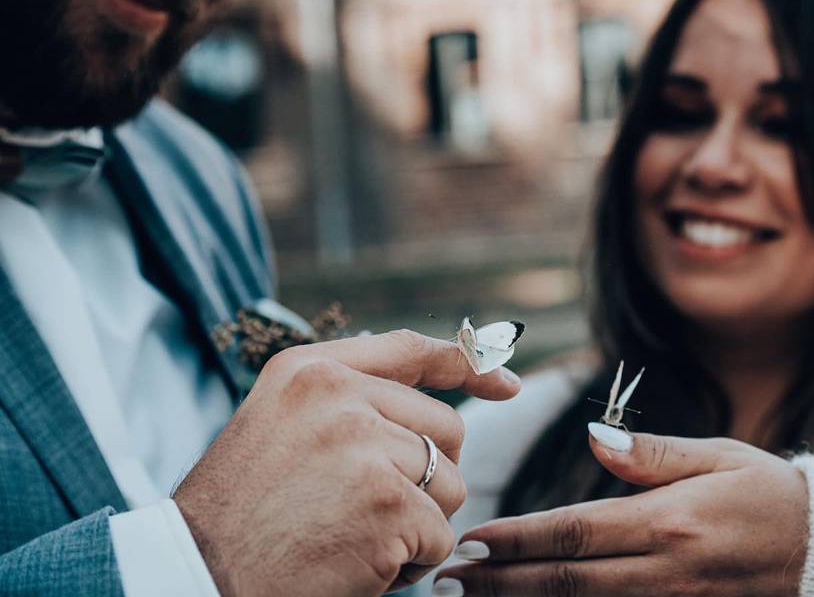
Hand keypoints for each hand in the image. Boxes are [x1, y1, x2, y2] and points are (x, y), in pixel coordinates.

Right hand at [173, 329, 519, 596]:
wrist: (196, 576)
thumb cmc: (242, 512)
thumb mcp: (280, 424)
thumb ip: (348, 401)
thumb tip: (432, 403)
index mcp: (311, 369)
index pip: (411, 349)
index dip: (468, 365)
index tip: (507, 384)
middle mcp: (339, 394)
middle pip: (446, 429)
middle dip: (426, 478)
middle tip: (367, 510)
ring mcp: (365, 446)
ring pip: (450, 484)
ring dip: (419, 523)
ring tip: (354, 536)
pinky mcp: (387, 503)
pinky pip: (440, 534)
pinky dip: (413, 561)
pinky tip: (360, 565)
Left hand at [437, 426, 807, 596]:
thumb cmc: (768, 493)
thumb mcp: (717, 456)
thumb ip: (650, 454)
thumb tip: (592, 437)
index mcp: (668, 521)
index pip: (573, 532)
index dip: (517, 539)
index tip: (472, 538)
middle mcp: (665, 570)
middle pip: (566, 580)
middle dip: (501, 582)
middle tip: (449, 580)